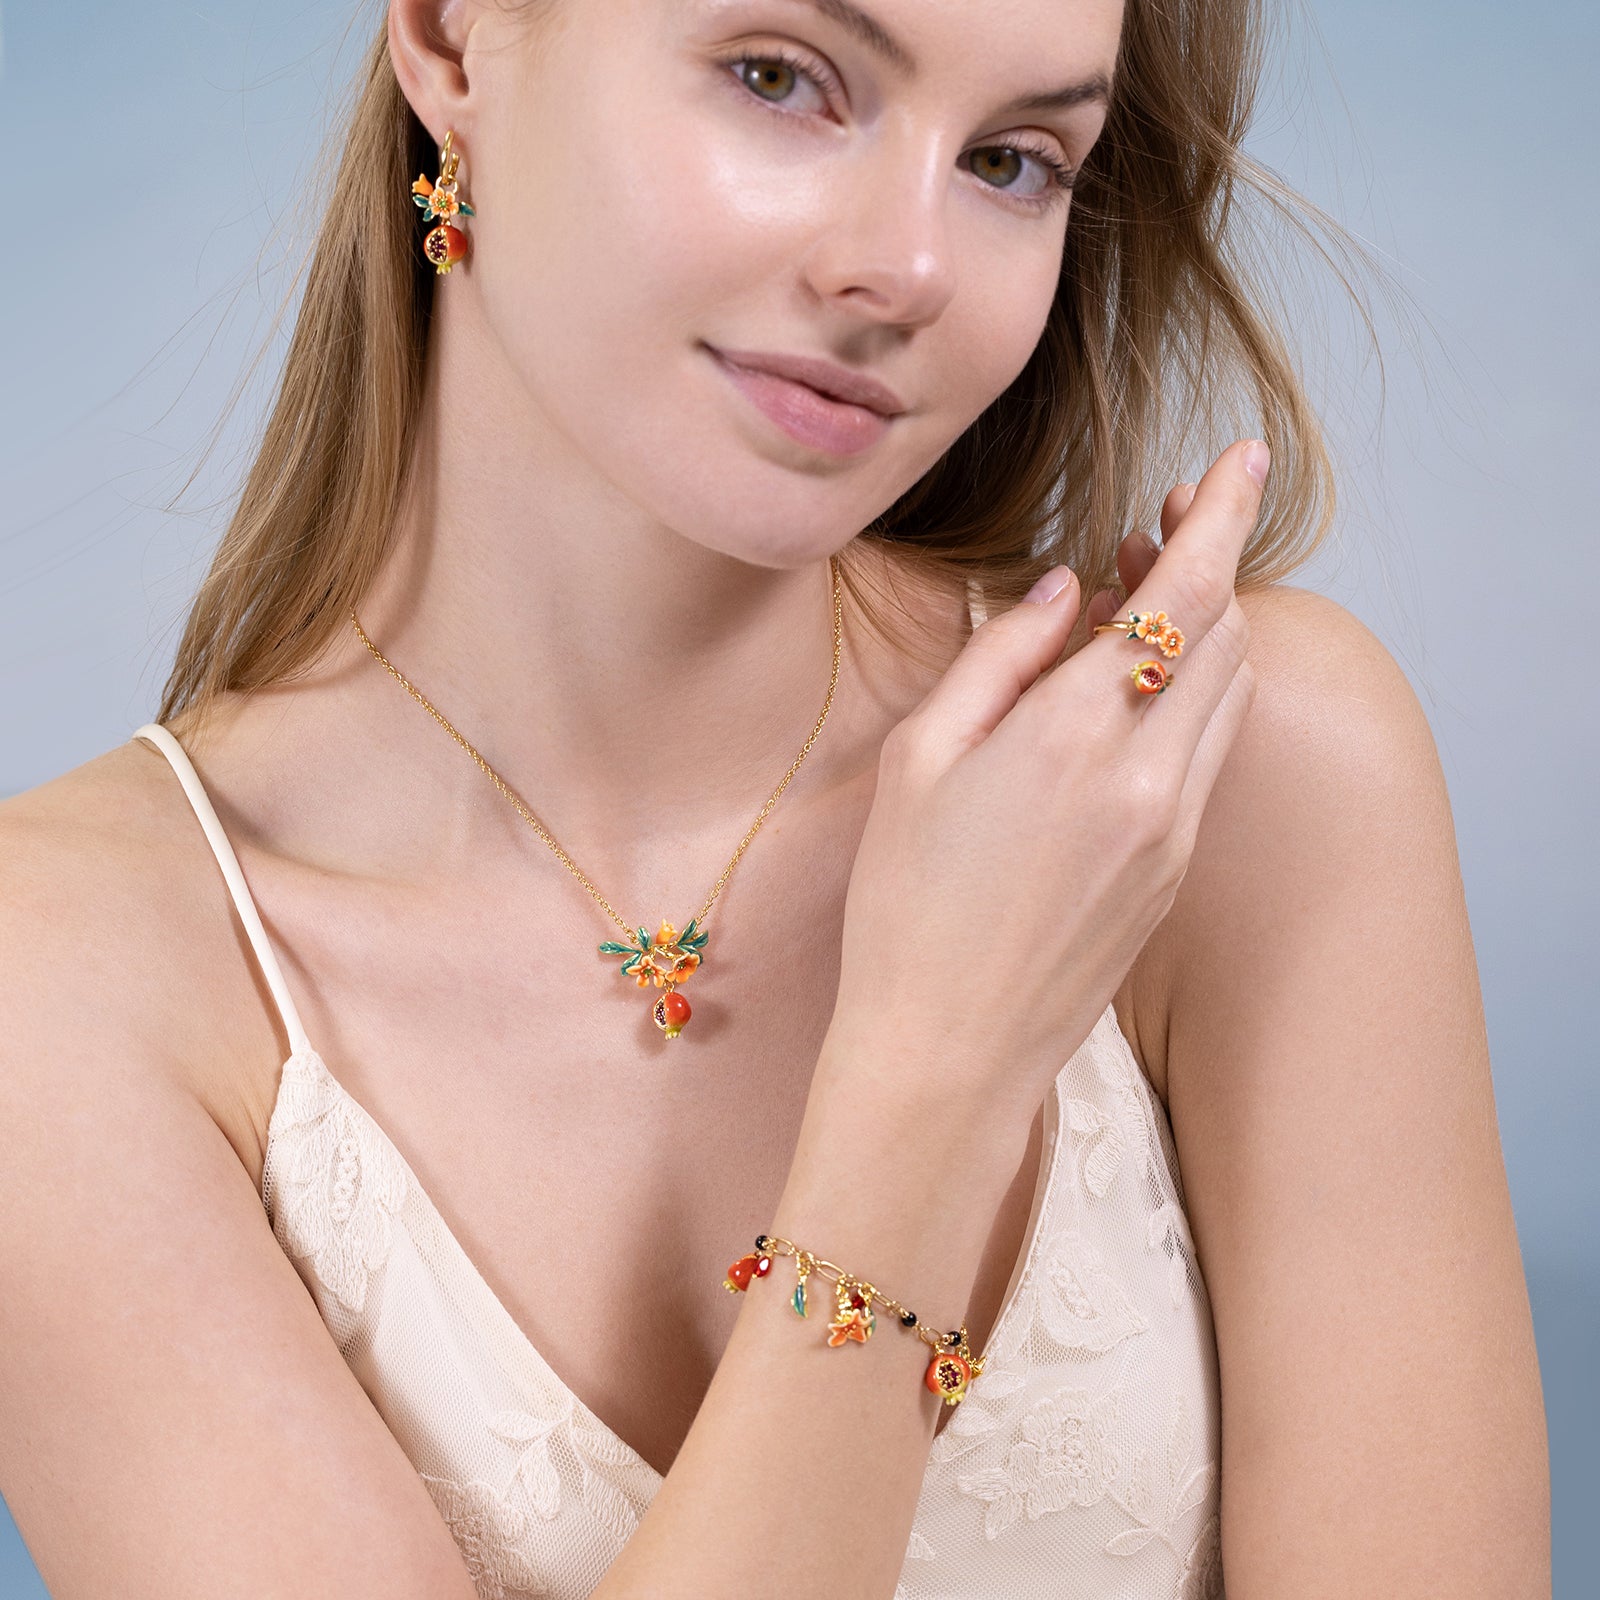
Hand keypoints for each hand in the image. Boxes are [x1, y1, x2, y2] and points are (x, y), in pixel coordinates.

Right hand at [825, 443, 1263, 1145]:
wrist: (948, 1050)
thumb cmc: (906, 907)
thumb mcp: (919, 763)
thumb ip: (1001, 659)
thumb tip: (1064, 589)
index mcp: (1074, 738)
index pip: (1182, 596)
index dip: (1219, 515)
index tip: (1241, 459)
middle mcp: (1149, 779)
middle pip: (1224, 636)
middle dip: (1204, 566)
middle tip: (1151, 530)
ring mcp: (1174, 830)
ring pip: (1229, 695)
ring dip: (1204, 633)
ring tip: (1137, 607)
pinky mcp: (1176, 870)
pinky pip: (1208, 755)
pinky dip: (1192, 700)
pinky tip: (1133, 699)